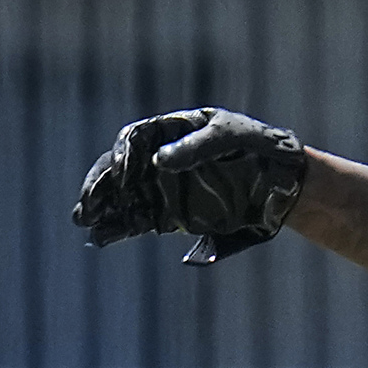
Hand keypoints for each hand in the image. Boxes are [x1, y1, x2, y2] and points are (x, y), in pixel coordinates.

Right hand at [73, 108, 306, 261]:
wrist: (282, 182)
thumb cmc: (257, 146)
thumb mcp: (230, 137)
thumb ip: (196, 147)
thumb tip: (160, 161)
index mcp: (172, 131)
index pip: (134, 140)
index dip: (122, 155)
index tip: (120, 172)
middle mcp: (161, 159)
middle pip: (119, 171)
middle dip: (100, 186)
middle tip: (86, 204)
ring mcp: (164, 188)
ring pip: (124, 197)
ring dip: (102, 209)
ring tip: (85, 222)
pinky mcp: (171, 214)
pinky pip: (138, 220)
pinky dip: (119, 228)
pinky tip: (101, 236)